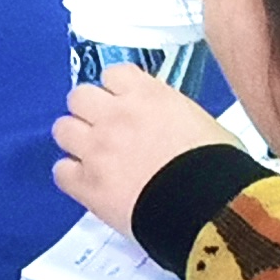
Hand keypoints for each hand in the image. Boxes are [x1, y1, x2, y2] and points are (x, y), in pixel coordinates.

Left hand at [55, 65, 240, 234]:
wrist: (209, 207)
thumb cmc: (219, 166)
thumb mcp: (202, 122)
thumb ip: (170, 113)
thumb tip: (162, 121)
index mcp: (148, 95)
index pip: (113, 73)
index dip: (116, 89)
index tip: (124, 102)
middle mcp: (116, 116)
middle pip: (79, 96)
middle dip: (89, 110)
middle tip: (104, 129)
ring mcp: (97, 149)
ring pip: (62, 129)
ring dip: (76, 140)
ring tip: (93, 156)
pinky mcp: (87, 185)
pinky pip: (61, 171)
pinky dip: (72, 176)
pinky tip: (89, 183)